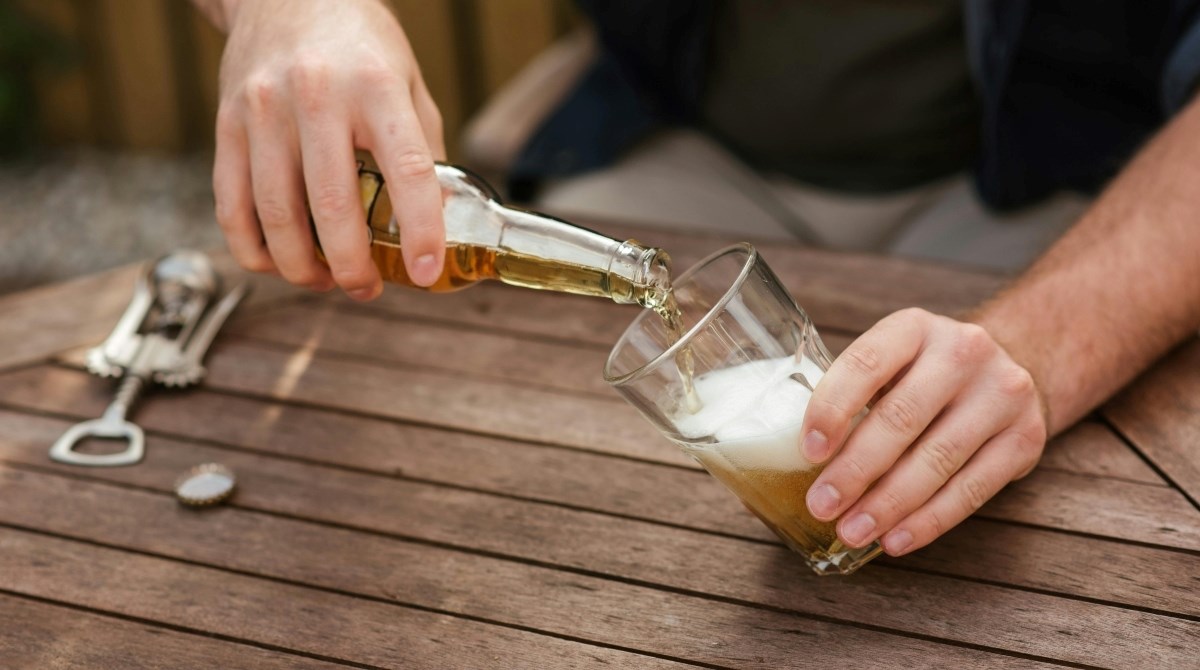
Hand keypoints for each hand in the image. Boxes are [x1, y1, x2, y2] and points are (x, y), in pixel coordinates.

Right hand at [212, 0, 445, 299]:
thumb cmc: (359, 45)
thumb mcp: (408, 84)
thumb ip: (422, 149)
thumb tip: (437, 223)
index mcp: (376, 87)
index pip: (406, 171)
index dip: (419, 230)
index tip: (425, 271)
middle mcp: (316, 96)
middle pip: (331, 207)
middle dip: (352, 267)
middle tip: (366, 289)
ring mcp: (264, 110)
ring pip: (275, 216)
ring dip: (301, 267)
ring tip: (325, 281)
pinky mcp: (226, 124)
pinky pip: (231, 205)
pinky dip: (253, 248)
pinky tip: (278, 262)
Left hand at [800, 308, 1047, 555]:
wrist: (1012, 367)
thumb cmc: (926, 375)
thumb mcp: (892, 363)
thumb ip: (850, 398)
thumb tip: (782, 463)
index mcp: (913, 328)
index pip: (866, 364)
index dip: (833, 409)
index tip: (808, 452)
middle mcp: (962, 351)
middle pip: (901, 418)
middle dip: (856, 470)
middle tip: (822, 505)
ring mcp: (1001, 393)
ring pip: (937, 459)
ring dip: (889, 504)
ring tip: (852, 532)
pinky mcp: (1026, 437)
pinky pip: (973, 489)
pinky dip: (930, 520)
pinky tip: (897, 539)